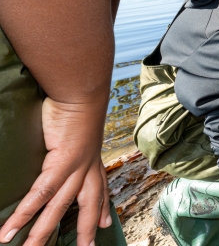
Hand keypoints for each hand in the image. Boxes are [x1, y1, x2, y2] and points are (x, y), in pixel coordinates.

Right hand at [1, 98, 111, 245]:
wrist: (82, 90)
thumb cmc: (75, 102)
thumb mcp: (76, 127)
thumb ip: (69, 142)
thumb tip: (59, 143)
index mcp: (92, 157)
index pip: (99, 187)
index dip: (103, 207)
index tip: (105, 224)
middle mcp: (88, 165)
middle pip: (87, 203)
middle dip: (87, 228)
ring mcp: (77, 166)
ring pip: (59, 207)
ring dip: (42, 231)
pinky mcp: (62, 162)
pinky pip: (41, 194)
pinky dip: (24, 213)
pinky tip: (10, 230)